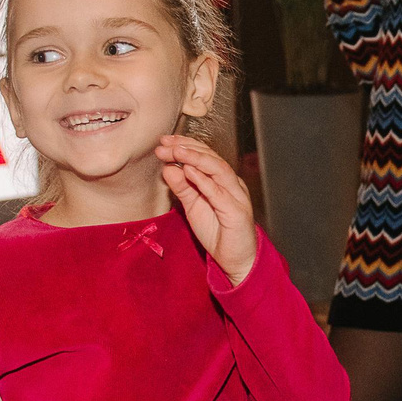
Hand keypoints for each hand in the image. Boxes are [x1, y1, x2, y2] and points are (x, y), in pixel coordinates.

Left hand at [156, 134, 258, 284]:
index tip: (165, 141)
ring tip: (177, 151)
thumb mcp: (192, 206)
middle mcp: (232, 184)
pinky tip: (189, 170)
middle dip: (187, 148)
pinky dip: (204, 180)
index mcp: (222, 180)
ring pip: (218, 169)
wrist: (235, 259)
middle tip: (166, 144)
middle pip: (211, 158)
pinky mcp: (236, 212)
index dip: (185, 145)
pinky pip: (219, 193)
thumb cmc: (218, 232)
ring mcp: (236, 196)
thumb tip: (168, 168)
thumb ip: (182, 187)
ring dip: (196, 158)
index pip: (205, 156)